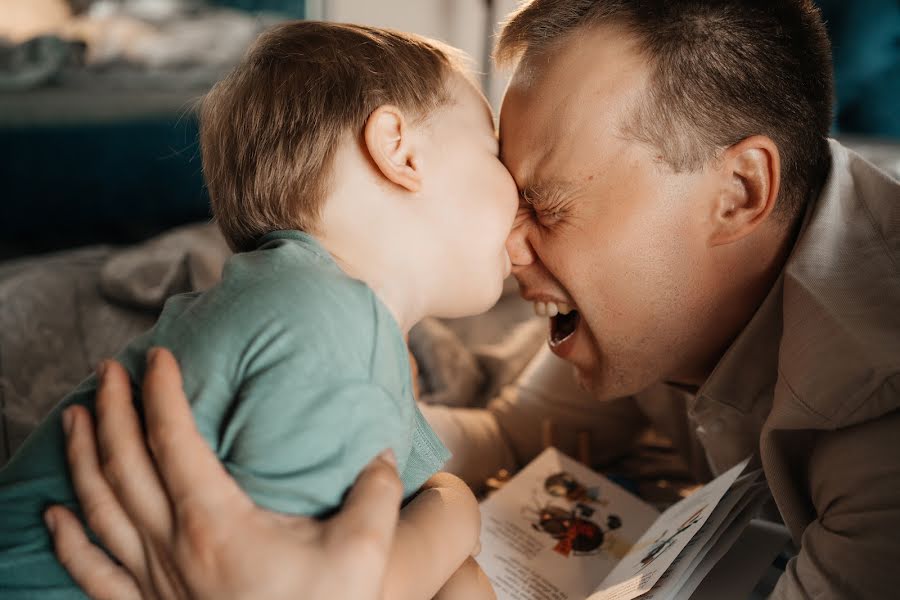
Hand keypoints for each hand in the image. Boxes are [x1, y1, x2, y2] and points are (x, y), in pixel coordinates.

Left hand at [44, 348, 403, 599]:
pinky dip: (68, 540)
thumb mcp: (362, 551)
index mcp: (215, 524)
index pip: (173, 442)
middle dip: (113, 410)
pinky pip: (91, 572)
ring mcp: (150, 582)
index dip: (161, 394)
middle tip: (109, 369)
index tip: (156, 358)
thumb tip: (380, 453)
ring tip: (77, 415)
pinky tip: (55, 515)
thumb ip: (374, 493)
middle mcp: (171, 547)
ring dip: (82, 457)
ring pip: (98, 508)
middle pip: (124, 465)